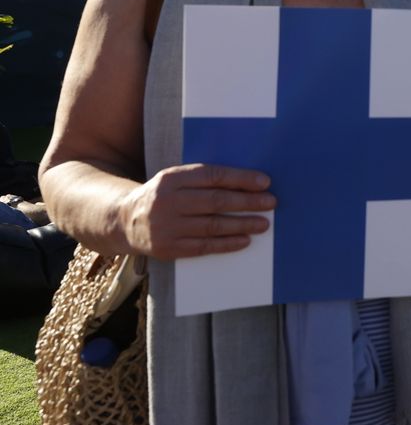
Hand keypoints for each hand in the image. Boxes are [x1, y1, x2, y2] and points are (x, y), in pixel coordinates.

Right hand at [118, 164, 273, 259]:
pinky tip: (245, 240)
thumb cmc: (163, 196)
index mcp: (170, 178)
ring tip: (264, 223)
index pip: (212, 176)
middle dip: (247, 202)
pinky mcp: (167, 248)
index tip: (265, 182)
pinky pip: (204, 246)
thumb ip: (204, 180)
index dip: (240, 179)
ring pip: (212, 225)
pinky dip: (227, 244)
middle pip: (215, 201)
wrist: (124, 220)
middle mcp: (166, 202)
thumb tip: (249, 183)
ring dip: (242, 224)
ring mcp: (166, 227)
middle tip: (271, 203)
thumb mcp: (175, 180)